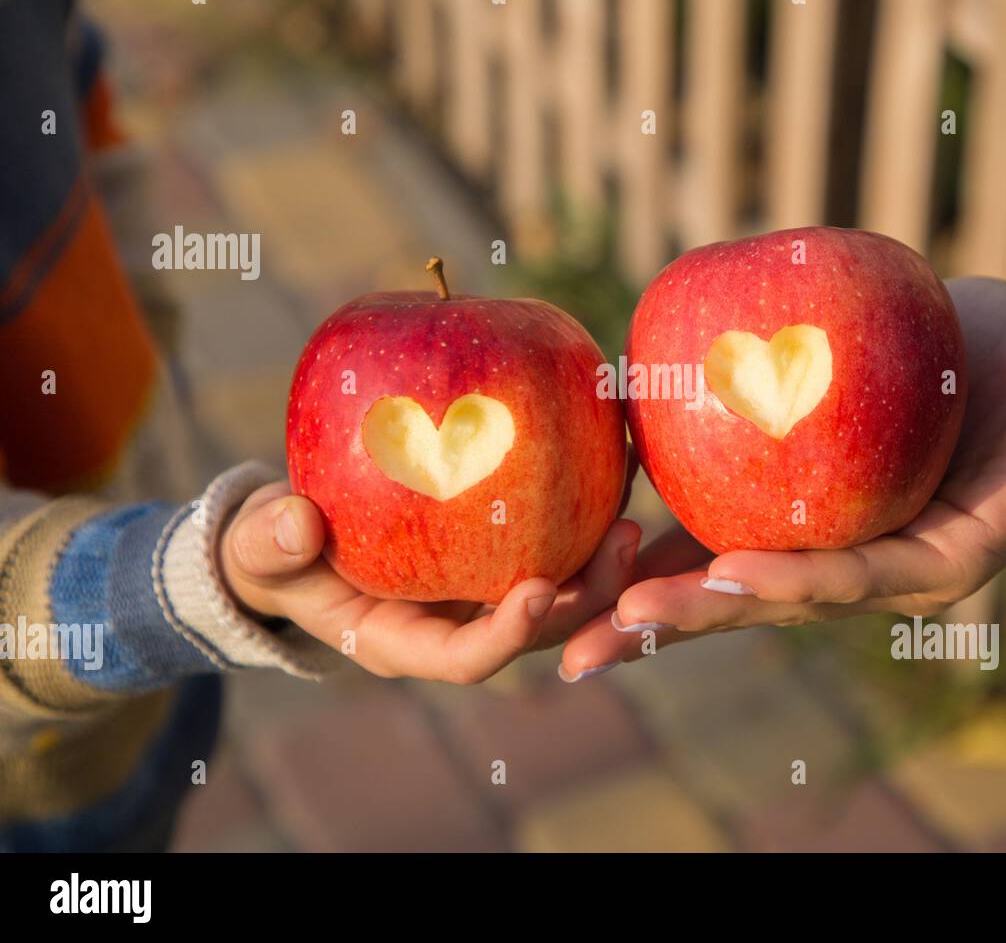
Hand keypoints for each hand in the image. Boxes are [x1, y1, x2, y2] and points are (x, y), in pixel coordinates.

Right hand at [219, 481, 640, 682]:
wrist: (294, 537)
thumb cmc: (276, 549)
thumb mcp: (262, 548)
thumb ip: (271, 542)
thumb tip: (298, 524)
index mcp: (405, 642)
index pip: (468, 659)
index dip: (508, 635)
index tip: (540, 591)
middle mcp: (457, 623)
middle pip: (538, 626)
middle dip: (588, 595)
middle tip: (622, 537)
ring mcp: (481, 589)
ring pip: (560, 584)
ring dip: (602, 553)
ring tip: (637, 497)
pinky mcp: (495, 551)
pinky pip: (550, 536)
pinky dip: (582, 505)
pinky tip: (611, 452)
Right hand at [559, 276, 1005, 677]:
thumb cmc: (948, 350)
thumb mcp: (838, 351)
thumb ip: (763, 364)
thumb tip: (663, 348)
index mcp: (811, 526)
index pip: (712, 562)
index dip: (641, 585)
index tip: (559, 596)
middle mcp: (849, 564)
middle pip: (740, 604)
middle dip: (657, 630)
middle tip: (574, 652)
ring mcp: (900, 572)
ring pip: (796, 602)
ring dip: (714, 611)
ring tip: (639, 615)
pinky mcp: (957, 564)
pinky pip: (874, 573)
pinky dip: (803, 576)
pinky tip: (740, 574)